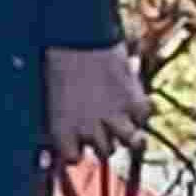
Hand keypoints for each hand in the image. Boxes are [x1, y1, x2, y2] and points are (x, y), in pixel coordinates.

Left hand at [46, 43, 145, 157]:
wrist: (78, 36)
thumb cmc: (58, 62)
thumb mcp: (51, 96)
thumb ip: (59, 120)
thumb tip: (58, 144)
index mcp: (62, 130)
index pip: (73, 159)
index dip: (77, 150)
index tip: (79, 143)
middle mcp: (89, 130)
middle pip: (105, 152)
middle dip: (105, 140)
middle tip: (104, 125)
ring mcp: (115, 118)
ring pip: (131, 142)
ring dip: (129, 132)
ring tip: (124, 120)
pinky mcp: (134, 103)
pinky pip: (145, 116)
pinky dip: (142, 108)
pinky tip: (134, 98)